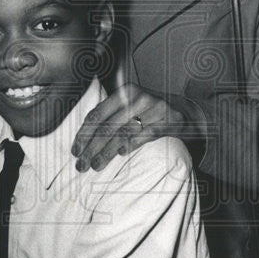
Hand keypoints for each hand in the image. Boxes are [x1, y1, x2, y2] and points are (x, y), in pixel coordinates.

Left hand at [71, 83, 192, 171]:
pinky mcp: (168, 121)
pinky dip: (131, 145)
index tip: (75, 150)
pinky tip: (121, 154)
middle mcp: (138, 98)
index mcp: (124, 92)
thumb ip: (109, 115)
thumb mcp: (130, 106)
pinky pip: (145, 135)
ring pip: (123, 133)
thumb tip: (82, 138)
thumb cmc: (149, 112)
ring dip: (107, 152)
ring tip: (95, 165)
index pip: (98, 114)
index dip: (84, 134)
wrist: (184, 111)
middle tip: (81, 165)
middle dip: (91, 147)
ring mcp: (154, 109)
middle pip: (108, 126)